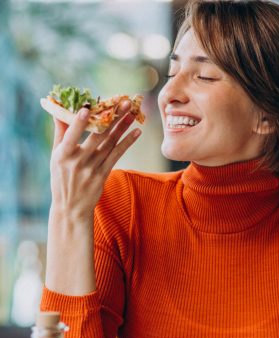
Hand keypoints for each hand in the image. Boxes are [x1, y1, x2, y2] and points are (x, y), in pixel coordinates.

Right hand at [50, 102, 140, 220]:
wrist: (71, 207)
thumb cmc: (61, 178)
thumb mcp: (55, 157)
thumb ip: (60, 133)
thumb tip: (59, 110)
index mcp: (63, 155)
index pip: (71, 135)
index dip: (80, 122)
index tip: (88, 107)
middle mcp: (78, 161)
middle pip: (97, 135)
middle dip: (112, 117)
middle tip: (124, 102)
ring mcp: (92, 168)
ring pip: (110, 143)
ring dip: (123, 127)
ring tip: (133, 112)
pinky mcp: (103, 174)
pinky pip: (117, 155)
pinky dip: (128, 143)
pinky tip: (136, 132)